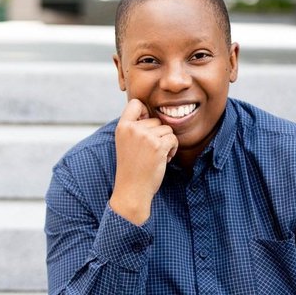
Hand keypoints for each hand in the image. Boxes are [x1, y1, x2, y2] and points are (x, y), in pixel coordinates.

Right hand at [110, 98, 177, 223]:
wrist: (132, 191)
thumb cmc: (131, 169)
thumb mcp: (125, 144)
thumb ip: (134, 128)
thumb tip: (149, 113)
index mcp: (122, 127)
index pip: (135, 103)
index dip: (144, 111)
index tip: (146, 126)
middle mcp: (133, 129)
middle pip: (156, 120)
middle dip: (158, 134)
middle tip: (151, 151)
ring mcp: (146, 136)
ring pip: (166, 129)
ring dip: (166, 143)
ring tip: (156, 156)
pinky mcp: (158, 146)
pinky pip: (173, 138)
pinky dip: (173, 149)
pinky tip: (164, 160)